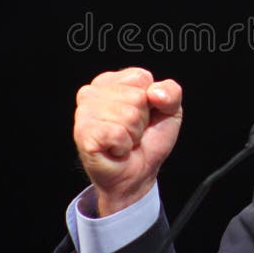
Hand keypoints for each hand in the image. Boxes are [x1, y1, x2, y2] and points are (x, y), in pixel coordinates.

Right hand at [74, 67, 182, 215]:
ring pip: (128, 115)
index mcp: (112, 81)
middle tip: (132, 132)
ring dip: (133, 134)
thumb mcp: (170, 111)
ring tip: (123, 140)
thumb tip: (155, 93)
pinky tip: (115, 149)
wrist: (138, 174)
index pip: (141, 77)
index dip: (151, 100)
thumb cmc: (148, 141)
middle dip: (141, 120)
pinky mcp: (82, 133)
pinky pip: (116, 133)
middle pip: (136, 97)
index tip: (143, 115)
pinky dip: (123, 145)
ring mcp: (84, 112)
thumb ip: (171, 92)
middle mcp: (93, 92)